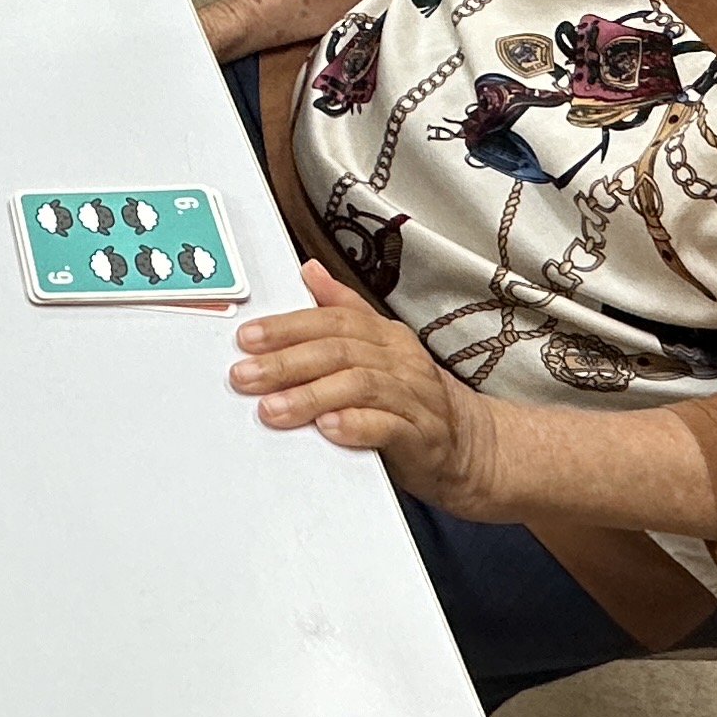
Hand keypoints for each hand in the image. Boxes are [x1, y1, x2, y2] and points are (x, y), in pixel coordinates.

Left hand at [228, 274, 501, 512]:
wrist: (472, 447)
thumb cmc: (414, 397)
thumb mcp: (381, 347)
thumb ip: (342, 310)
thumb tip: (308, 270)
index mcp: (385, 336)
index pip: (333, 321)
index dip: (288, 327)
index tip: (247, 337)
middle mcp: (400, 361)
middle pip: (339, 352)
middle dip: (286, 362)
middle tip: (245, 375)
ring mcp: (414, 398)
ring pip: (359, 386)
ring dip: (310, 397)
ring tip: (272, 409)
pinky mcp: (422, 437)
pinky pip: (388, 427)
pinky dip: (356, 426)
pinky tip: (328, 429)